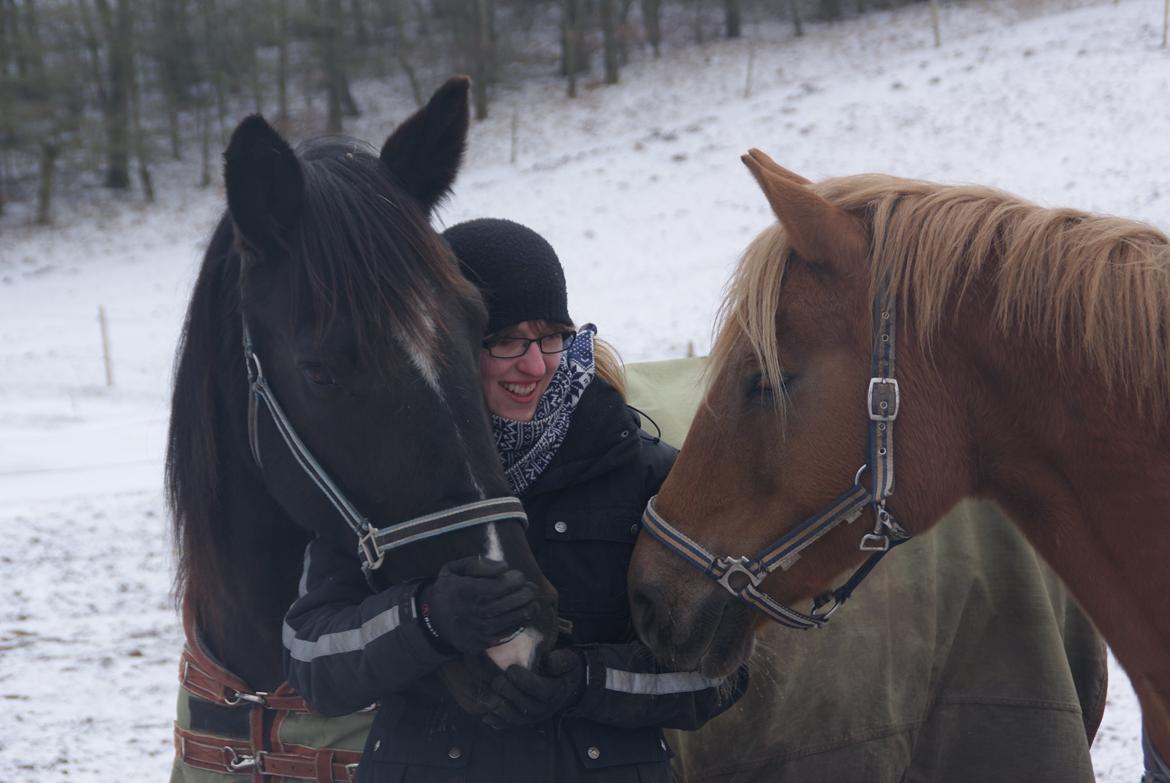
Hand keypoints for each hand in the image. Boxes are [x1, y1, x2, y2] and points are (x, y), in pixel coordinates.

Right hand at [418, 556, 536, 655]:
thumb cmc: (448, 590)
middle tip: (531, 588)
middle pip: (507, 604)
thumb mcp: (453, 569)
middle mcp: (471, 612)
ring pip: (510, 620)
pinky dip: (519, 624)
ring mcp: (477, 630)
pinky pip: (506, 634)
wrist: (433, 622)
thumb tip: (503, 567)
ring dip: (527, 609)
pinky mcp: (481, 643)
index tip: (519, 576)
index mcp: (463, 591)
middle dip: (525, 594)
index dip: (514, 580)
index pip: (497, 586)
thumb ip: (477, 564)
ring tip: (532, 600)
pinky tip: (523, 614)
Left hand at [484, 648, 585, 728]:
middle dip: (509, 693)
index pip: (542, 691)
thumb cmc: (561, 669)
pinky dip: (497, 722)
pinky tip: (486, 714)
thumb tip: (548, 661)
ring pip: (516, 718)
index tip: (511, 668)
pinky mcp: (523, 722)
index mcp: (557, 692)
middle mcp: (545, 709)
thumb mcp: (568, 660)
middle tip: (497, 680)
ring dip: (501, 708)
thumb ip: (560, 660)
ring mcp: (533, 717)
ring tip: (491, 694)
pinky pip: (509, 725)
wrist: (562, 685)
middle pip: (527, 706)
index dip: (525, 681)